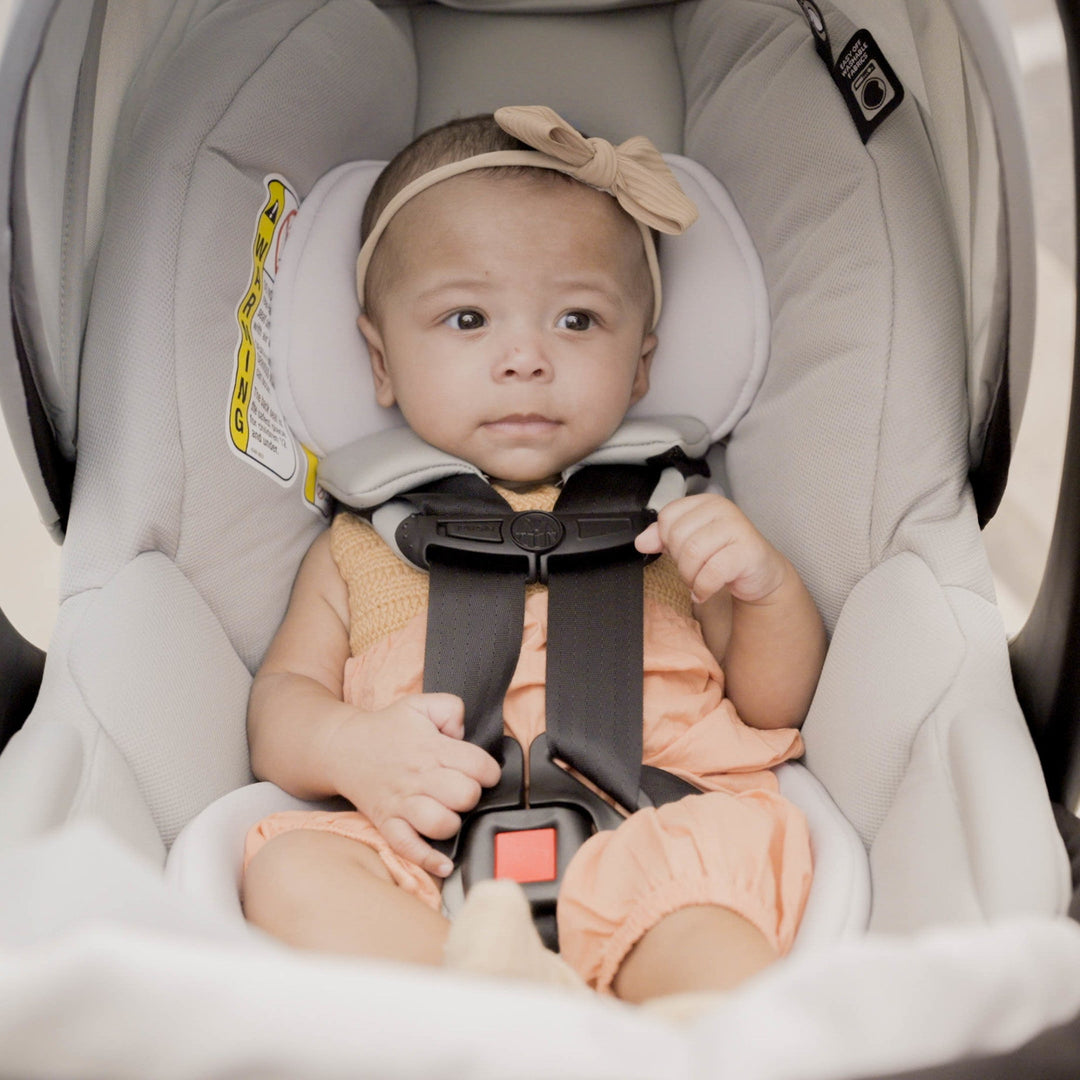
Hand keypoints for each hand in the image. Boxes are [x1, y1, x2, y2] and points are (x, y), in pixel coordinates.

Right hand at [325, 693, 500, 878]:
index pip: (478, 766)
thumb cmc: (388, 728)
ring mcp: (402, 803)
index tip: (483, 773)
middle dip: (472, 795)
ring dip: (453, 822)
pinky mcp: (387, 823)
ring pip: (441, 824)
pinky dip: (428, 860)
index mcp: (432, 748)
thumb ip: (451, 708)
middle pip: (465, 796)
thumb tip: (463, 731)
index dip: (489, 771)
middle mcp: (419, 778)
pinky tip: (444, 863)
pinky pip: (408, 848)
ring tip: (450, 813)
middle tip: (463, 789)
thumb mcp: (421, 703)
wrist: (343, 748)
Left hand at [635, 494, 787, 605]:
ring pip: (692, 553)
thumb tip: (642, 541)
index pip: (668, 516)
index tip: (680, 552)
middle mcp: (722, 509)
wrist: (760, 575)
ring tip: (698, 582)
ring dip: (690, 577)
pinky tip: (705, 591)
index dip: (667, 541)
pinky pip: (711, 573)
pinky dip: (703, 588)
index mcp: (706, 503)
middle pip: (677, 536)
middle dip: (679, 562)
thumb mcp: (691, 543)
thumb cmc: (724, 556)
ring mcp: (737, 528)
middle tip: (693, 571)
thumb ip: (664, 538)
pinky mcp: (747, 551)